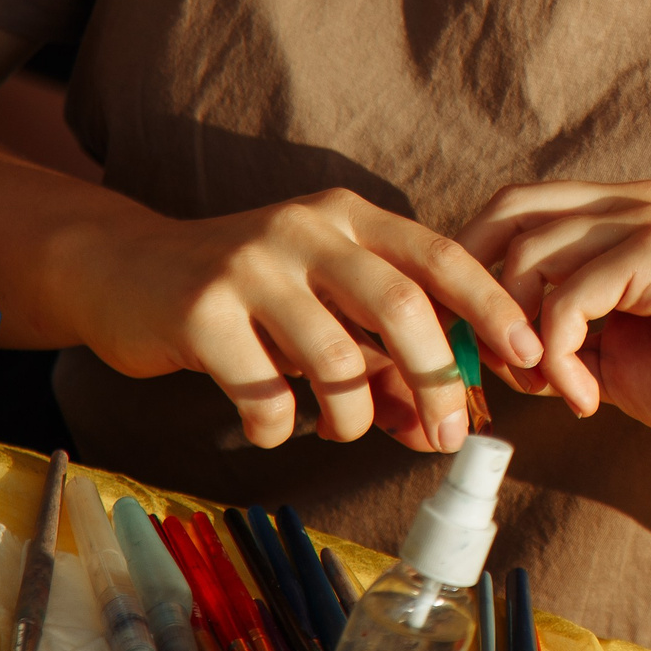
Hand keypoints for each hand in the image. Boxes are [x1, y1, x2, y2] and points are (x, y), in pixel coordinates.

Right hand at [63, 187, 544, 450]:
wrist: (123, 269)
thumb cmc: (246, 295)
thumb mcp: (320, 303)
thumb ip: (381, 354)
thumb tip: (439, 425)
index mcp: (350, 218)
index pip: (440, 256)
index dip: (491, 306)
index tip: (528, 355)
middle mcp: (307, 231)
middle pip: (399, 306)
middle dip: (437, 378)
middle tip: (450, 431)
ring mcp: (251, 267)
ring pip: (336, 358)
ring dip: (354, 415)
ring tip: (345, 429)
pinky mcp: (200, 312)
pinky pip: (266, 392)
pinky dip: (281, 426)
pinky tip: (271, 423)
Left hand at [460, 179, 650, 451]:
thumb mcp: (612, 348)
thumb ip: (558, 326)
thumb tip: (487, 335)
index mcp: (629, 211)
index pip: (521, 207)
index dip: (479, 263)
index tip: (471, 334)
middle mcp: (640, 200)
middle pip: (512, 209)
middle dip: (480, 287)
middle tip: (489, 359)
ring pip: (532, 253)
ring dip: (521, 334)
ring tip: (553, 386)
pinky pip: (568, 296)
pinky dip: (560, 355)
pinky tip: (587, 396)